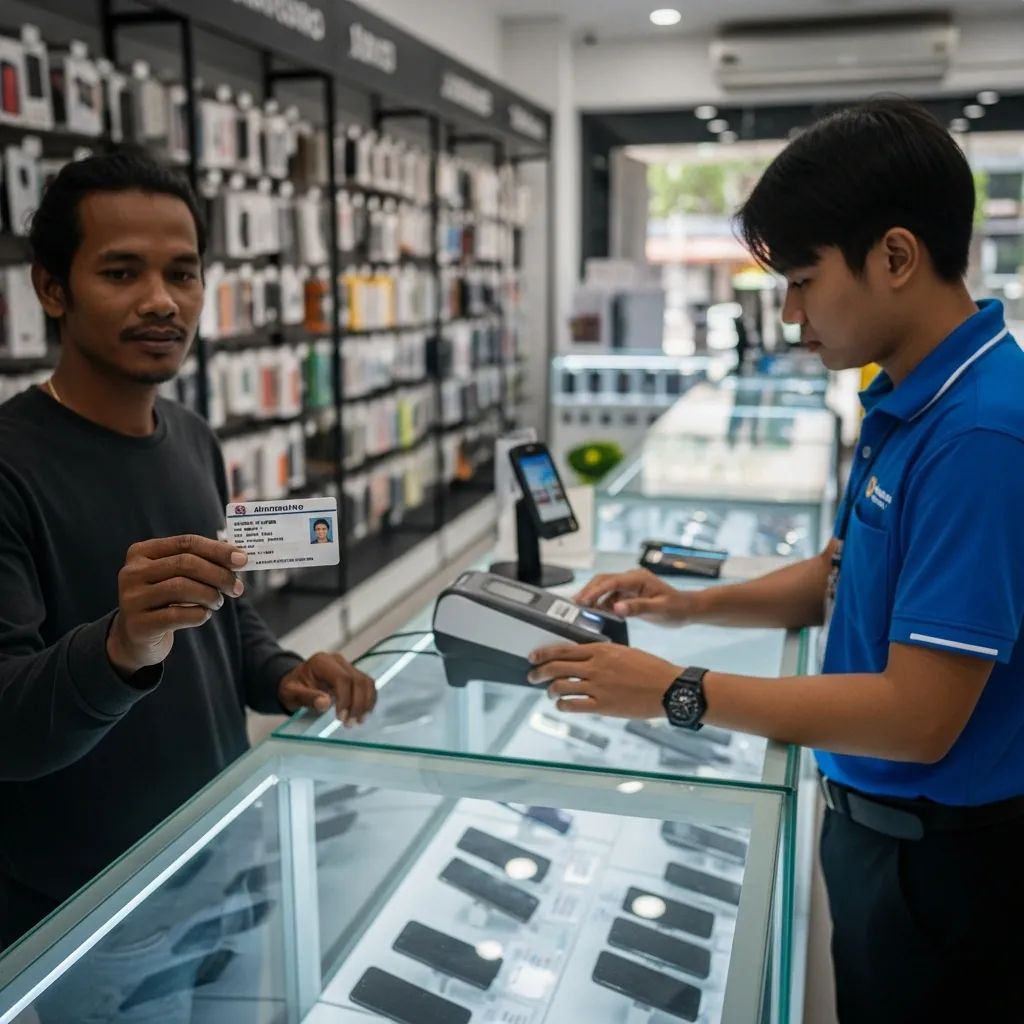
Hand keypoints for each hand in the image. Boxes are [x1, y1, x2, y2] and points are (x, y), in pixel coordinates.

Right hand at [107, 534, 248, 676]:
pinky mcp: (138, 625)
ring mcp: (132, 599)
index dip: (217, 550)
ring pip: (181, 587)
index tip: (242, 559)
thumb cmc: (165, 600)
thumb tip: (239, 556)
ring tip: (218, 602)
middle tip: (237, 587)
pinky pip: (177, 615)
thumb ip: (201, 563)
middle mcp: (131, 572)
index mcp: (142, 552)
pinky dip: (199, 614)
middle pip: (185, 563)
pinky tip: (204, 615)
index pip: (186, 543)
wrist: (136, 637)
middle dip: (218, 574)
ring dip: (210, 595)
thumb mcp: (176, 576)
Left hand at [278, 652, 376, 725]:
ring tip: (359, 720)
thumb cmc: (292, 687)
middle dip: (358, 704)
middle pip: (358, 680)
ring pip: (367, 682)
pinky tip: (363, 713)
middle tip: (349, 724)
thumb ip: (307, 697)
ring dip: (366, 703)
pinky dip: (369, 699)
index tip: (341, 719)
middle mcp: (338, 661)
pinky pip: (367, 685)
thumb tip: (325, 703)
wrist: (295, 680)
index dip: (346, 699)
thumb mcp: (291, 693)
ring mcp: (347, 666)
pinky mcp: (353, 673)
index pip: (343, 679)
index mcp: (322, 662)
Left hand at [527, 642, 680, 718]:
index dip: (544, 654)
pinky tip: (563, 705)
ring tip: (549, 693)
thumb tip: (584, 658)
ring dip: (550, 690)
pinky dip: (563, 705)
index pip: (564, 650)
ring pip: (561, 686)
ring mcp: (598, 686)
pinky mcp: (603, 705)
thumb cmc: (650, 669)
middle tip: (532, 676)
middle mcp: (596, 666)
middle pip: (556, 667)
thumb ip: (603, 654)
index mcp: (601, 649)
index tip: (533, 657)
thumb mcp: (624, 652)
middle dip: (539, 672)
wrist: (669, 687)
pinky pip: (574, 705)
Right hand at [574, 570, 695, 625]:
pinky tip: (596, 613)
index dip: (594, 591)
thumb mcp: (659, 610)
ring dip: (593, 597)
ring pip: (605, 588)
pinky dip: (601, 603)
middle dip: (588, 591)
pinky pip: (611, 596)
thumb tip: (616, 608)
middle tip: (575, 605)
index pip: (611, 582)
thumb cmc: (677, 608)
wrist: (688, 609)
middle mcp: (632, 579)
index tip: (582, 601)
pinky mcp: (629, 594)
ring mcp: (630, 585)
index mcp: (638, 578)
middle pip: (603, 581)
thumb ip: (637, 608)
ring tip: (581, 610)